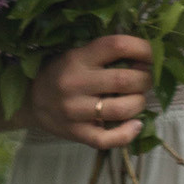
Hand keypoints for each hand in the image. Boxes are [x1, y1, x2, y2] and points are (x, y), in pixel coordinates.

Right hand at [27, 32, 153, 149]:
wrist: (31, 100)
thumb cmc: (62, 72)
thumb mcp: (78, 54)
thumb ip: (105, 55)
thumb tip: (147, 57)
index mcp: (78, 58)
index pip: (117, 45)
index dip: (143, 48)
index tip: (152, 54)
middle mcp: (76, 83)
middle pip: (125, 80)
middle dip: (146, 79)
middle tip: (146, 79)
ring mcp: (75, 111)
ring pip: (121, 109)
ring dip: (139, 104)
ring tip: (138, 99)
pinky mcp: (76, 133)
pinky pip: (108, 138)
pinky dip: (128, 133)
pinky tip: (136, 125)